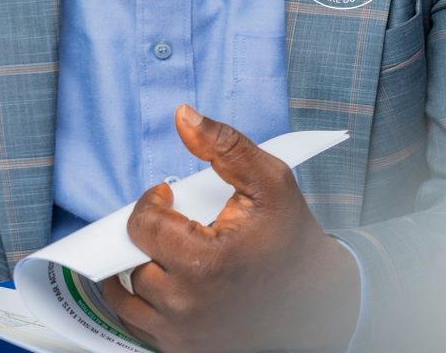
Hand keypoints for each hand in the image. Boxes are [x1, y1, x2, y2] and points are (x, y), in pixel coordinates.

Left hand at [102, 106, 359, 352]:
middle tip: (174, 222)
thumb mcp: (270, 180)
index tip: (169, 195)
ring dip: (136, 267)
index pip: (142, 226)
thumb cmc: (292, 238)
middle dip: (148, 234)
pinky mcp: (184, 352)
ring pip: (126, 297)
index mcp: (205, 264)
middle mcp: (188, 307)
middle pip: (132, 260)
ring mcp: (184, 336)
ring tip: (162, 247)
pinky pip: (136, 325)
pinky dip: (139, 300)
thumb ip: (223, 144)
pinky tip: (161, 277)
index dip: (152, 202)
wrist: (319, 302)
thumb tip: (182, 115)